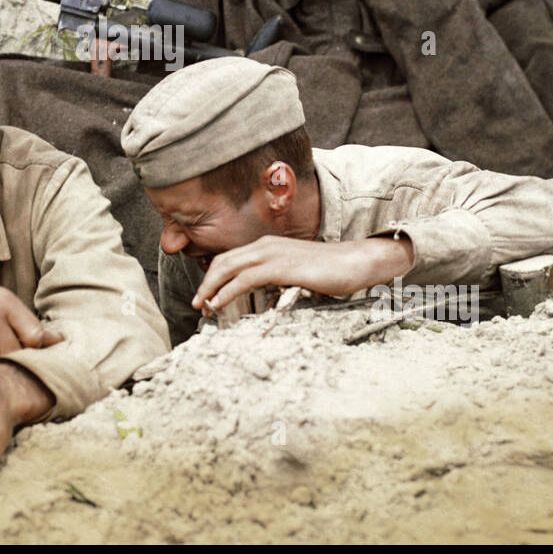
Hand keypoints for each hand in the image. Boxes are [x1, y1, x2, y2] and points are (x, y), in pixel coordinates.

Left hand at [192, 235, 414, 313]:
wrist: (355, 262)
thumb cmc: (330, 270)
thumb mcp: (295, 271)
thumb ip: (277, 277)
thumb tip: (264, 292)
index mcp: (267, 246)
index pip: (229, 259)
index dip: (213, 277)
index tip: (206, 296)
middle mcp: (265, 246)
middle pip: (222, 262)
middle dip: (206, 283)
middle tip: (198, 303)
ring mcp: (272, 254)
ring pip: (228, 268)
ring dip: (211, 289)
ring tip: (203, 307)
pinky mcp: (280, 267)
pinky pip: (244, 278)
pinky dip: (227, 291)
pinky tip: (219, 303)